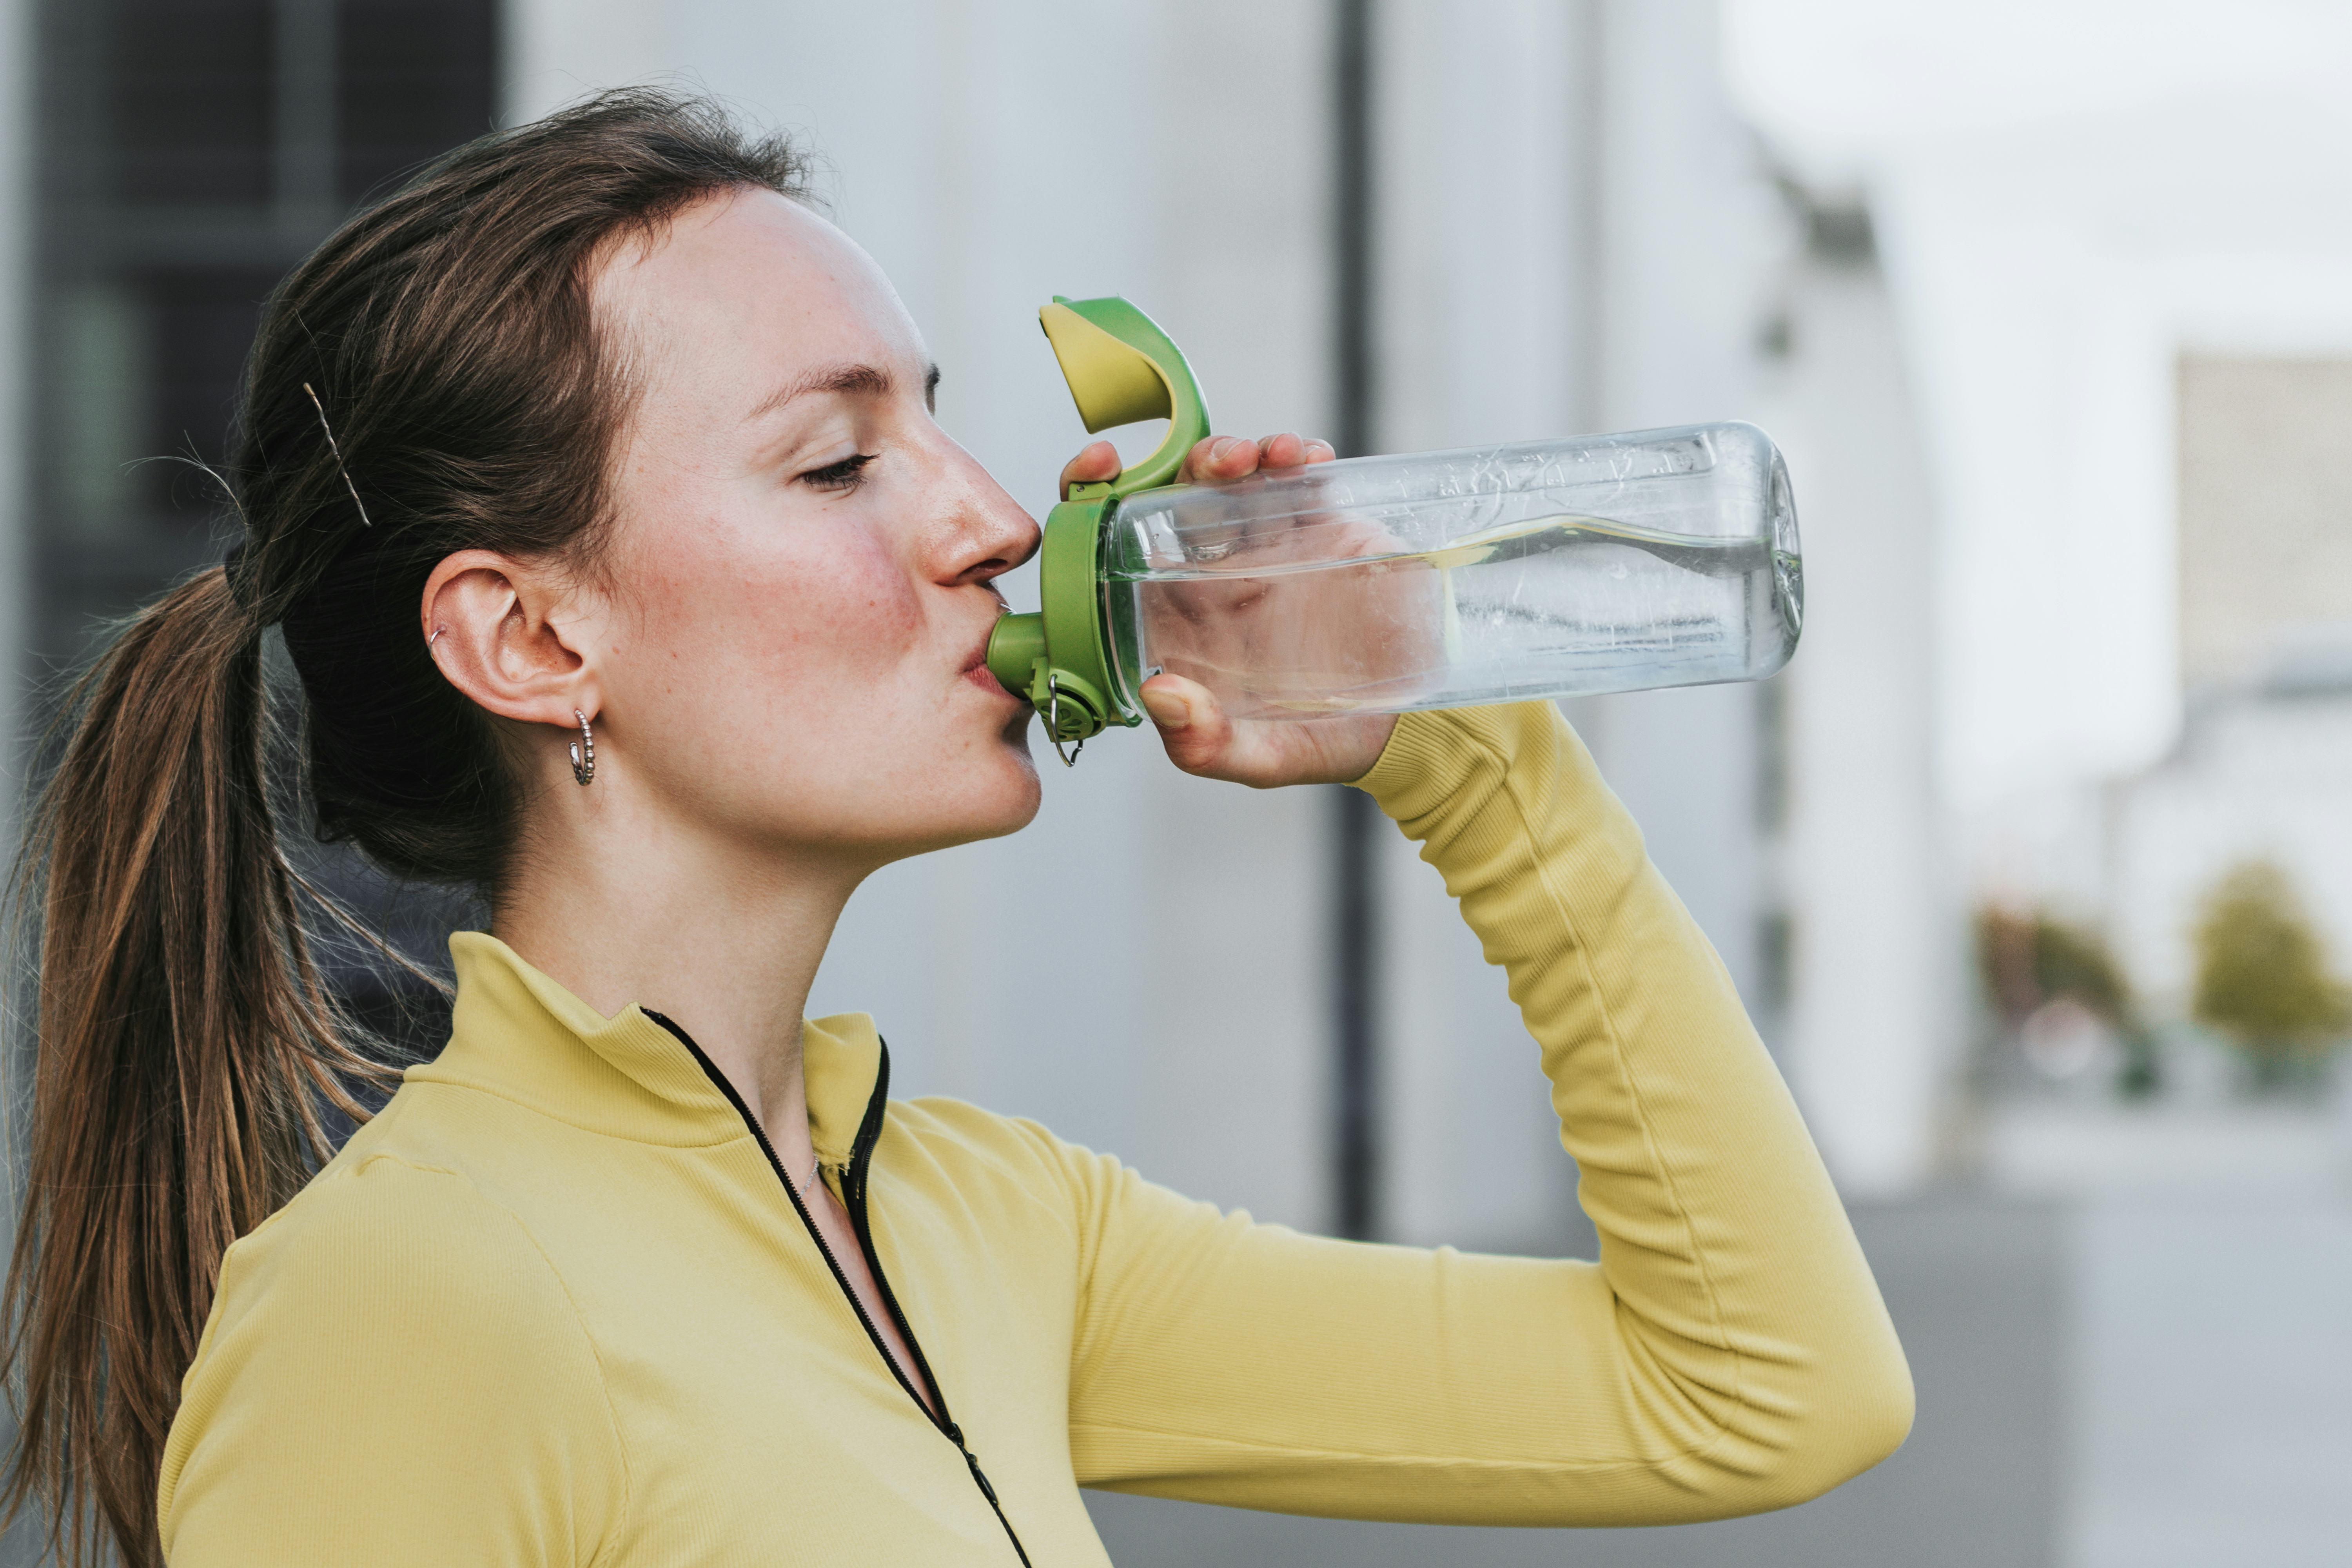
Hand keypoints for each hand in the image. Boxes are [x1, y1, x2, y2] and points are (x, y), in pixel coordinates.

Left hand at [1059, 432, 1398, 787]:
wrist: (1406, 730)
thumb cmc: (1319, 746)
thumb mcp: (1262, 759)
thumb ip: (1205, 743)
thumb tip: (1159, 695)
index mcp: (1181, 619)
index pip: (1119, 551)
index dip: (1098, 498)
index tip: (1103, 464)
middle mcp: (1217, 576)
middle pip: (1182, 498)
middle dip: (1191, 464)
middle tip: (1221, 465)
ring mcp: (1271, 550)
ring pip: (1240, 481)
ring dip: (1246, 453)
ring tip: (1271, 456)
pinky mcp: (1326, 533)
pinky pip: (1303, 483)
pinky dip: (1300, 459)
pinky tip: (1307, 458)